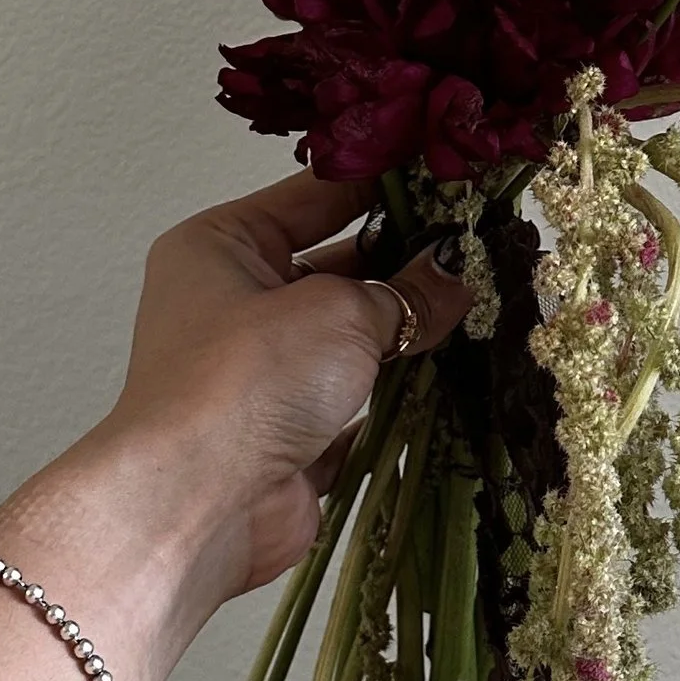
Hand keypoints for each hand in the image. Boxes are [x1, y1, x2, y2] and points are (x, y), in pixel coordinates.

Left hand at [0, 175, 472, 680]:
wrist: (197, 505)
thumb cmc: (244, 382)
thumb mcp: (337, 311)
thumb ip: (404, 293)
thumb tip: (455, 274)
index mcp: (221, 247)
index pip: (314, 196)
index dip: (383, 184)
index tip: (450, 174)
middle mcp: (233, 304)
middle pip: (334, 267)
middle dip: (403, 262)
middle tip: (481, 246)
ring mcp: (261, 374)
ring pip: (349, 338)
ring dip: (405, 331)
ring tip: (482, 304)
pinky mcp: (288, 435)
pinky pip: (356, 404)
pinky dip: (398, 396)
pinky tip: (456, 377)